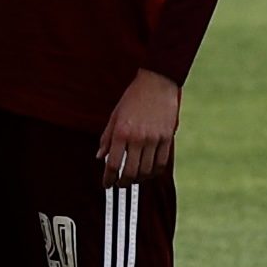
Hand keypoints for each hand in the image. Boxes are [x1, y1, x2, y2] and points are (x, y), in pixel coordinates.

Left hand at [96, 68, 182, 185]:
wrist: (156, 83)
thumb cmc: (133, 98)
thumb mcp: (115, 116)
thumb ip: (107, 138)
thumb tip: (100, 157)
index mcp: (121, 132)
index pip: (113, 164)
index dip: (108, 178)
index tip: (106, 184)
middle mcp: (138, 138)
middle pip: (130, 172)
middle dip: (123, 182)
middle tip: (120, 184)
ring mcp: (154, 139)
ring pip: (146, 170)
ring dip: (139, 179)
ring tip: (134, 179)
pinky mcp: (167, 138)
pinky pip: (161, 163)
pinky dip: (154, 173)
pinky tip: (149, 173)